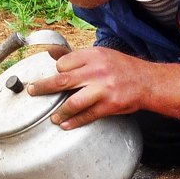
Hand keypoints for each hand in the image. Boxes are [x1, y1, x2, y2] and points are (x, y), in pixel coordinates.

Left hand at [26, 47, 179, 128]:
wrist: (148, 82)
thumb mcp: (101, 55)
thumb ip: (76, 56)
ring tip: (53, 117)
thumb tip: (51, 53)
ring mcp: (103, 89)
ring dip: (60, 112)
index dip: (57, 70)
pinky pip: (87, 115)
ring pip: (73, 102)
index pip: (64, 63)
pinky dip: (75, 122)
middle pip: (62, 80)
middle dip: (43, 87)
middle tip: (31, 91)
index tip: (54, 76)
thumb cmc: (122, 68)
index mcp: (93, 56)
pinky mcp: (110, 105)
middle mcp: (97, 71)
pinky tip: (66, 125)